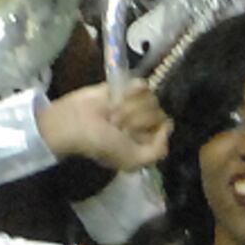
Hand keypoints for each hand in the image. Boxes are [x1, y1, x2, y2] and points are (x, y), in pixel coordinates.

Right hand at [37, 79, 168, 169]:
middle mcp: (144, 122)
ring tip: (112, 115)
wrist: (76, 123)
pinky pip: (142, 84)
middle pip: (158, 111)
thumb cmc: (102, 144)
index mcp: (146, 140)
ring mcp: (136, 104)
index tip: (132, 135)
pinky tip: (116, 98)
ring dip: (129, 107)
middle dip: (136, 119)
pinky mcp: (125, 88)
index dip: (151, 129)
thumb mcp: (133, 160)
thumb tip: (168, 125)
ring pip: (151, 98)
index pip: (166, 127)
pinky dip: (130, 91)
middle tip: (116, 125)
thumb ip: (158, 151)